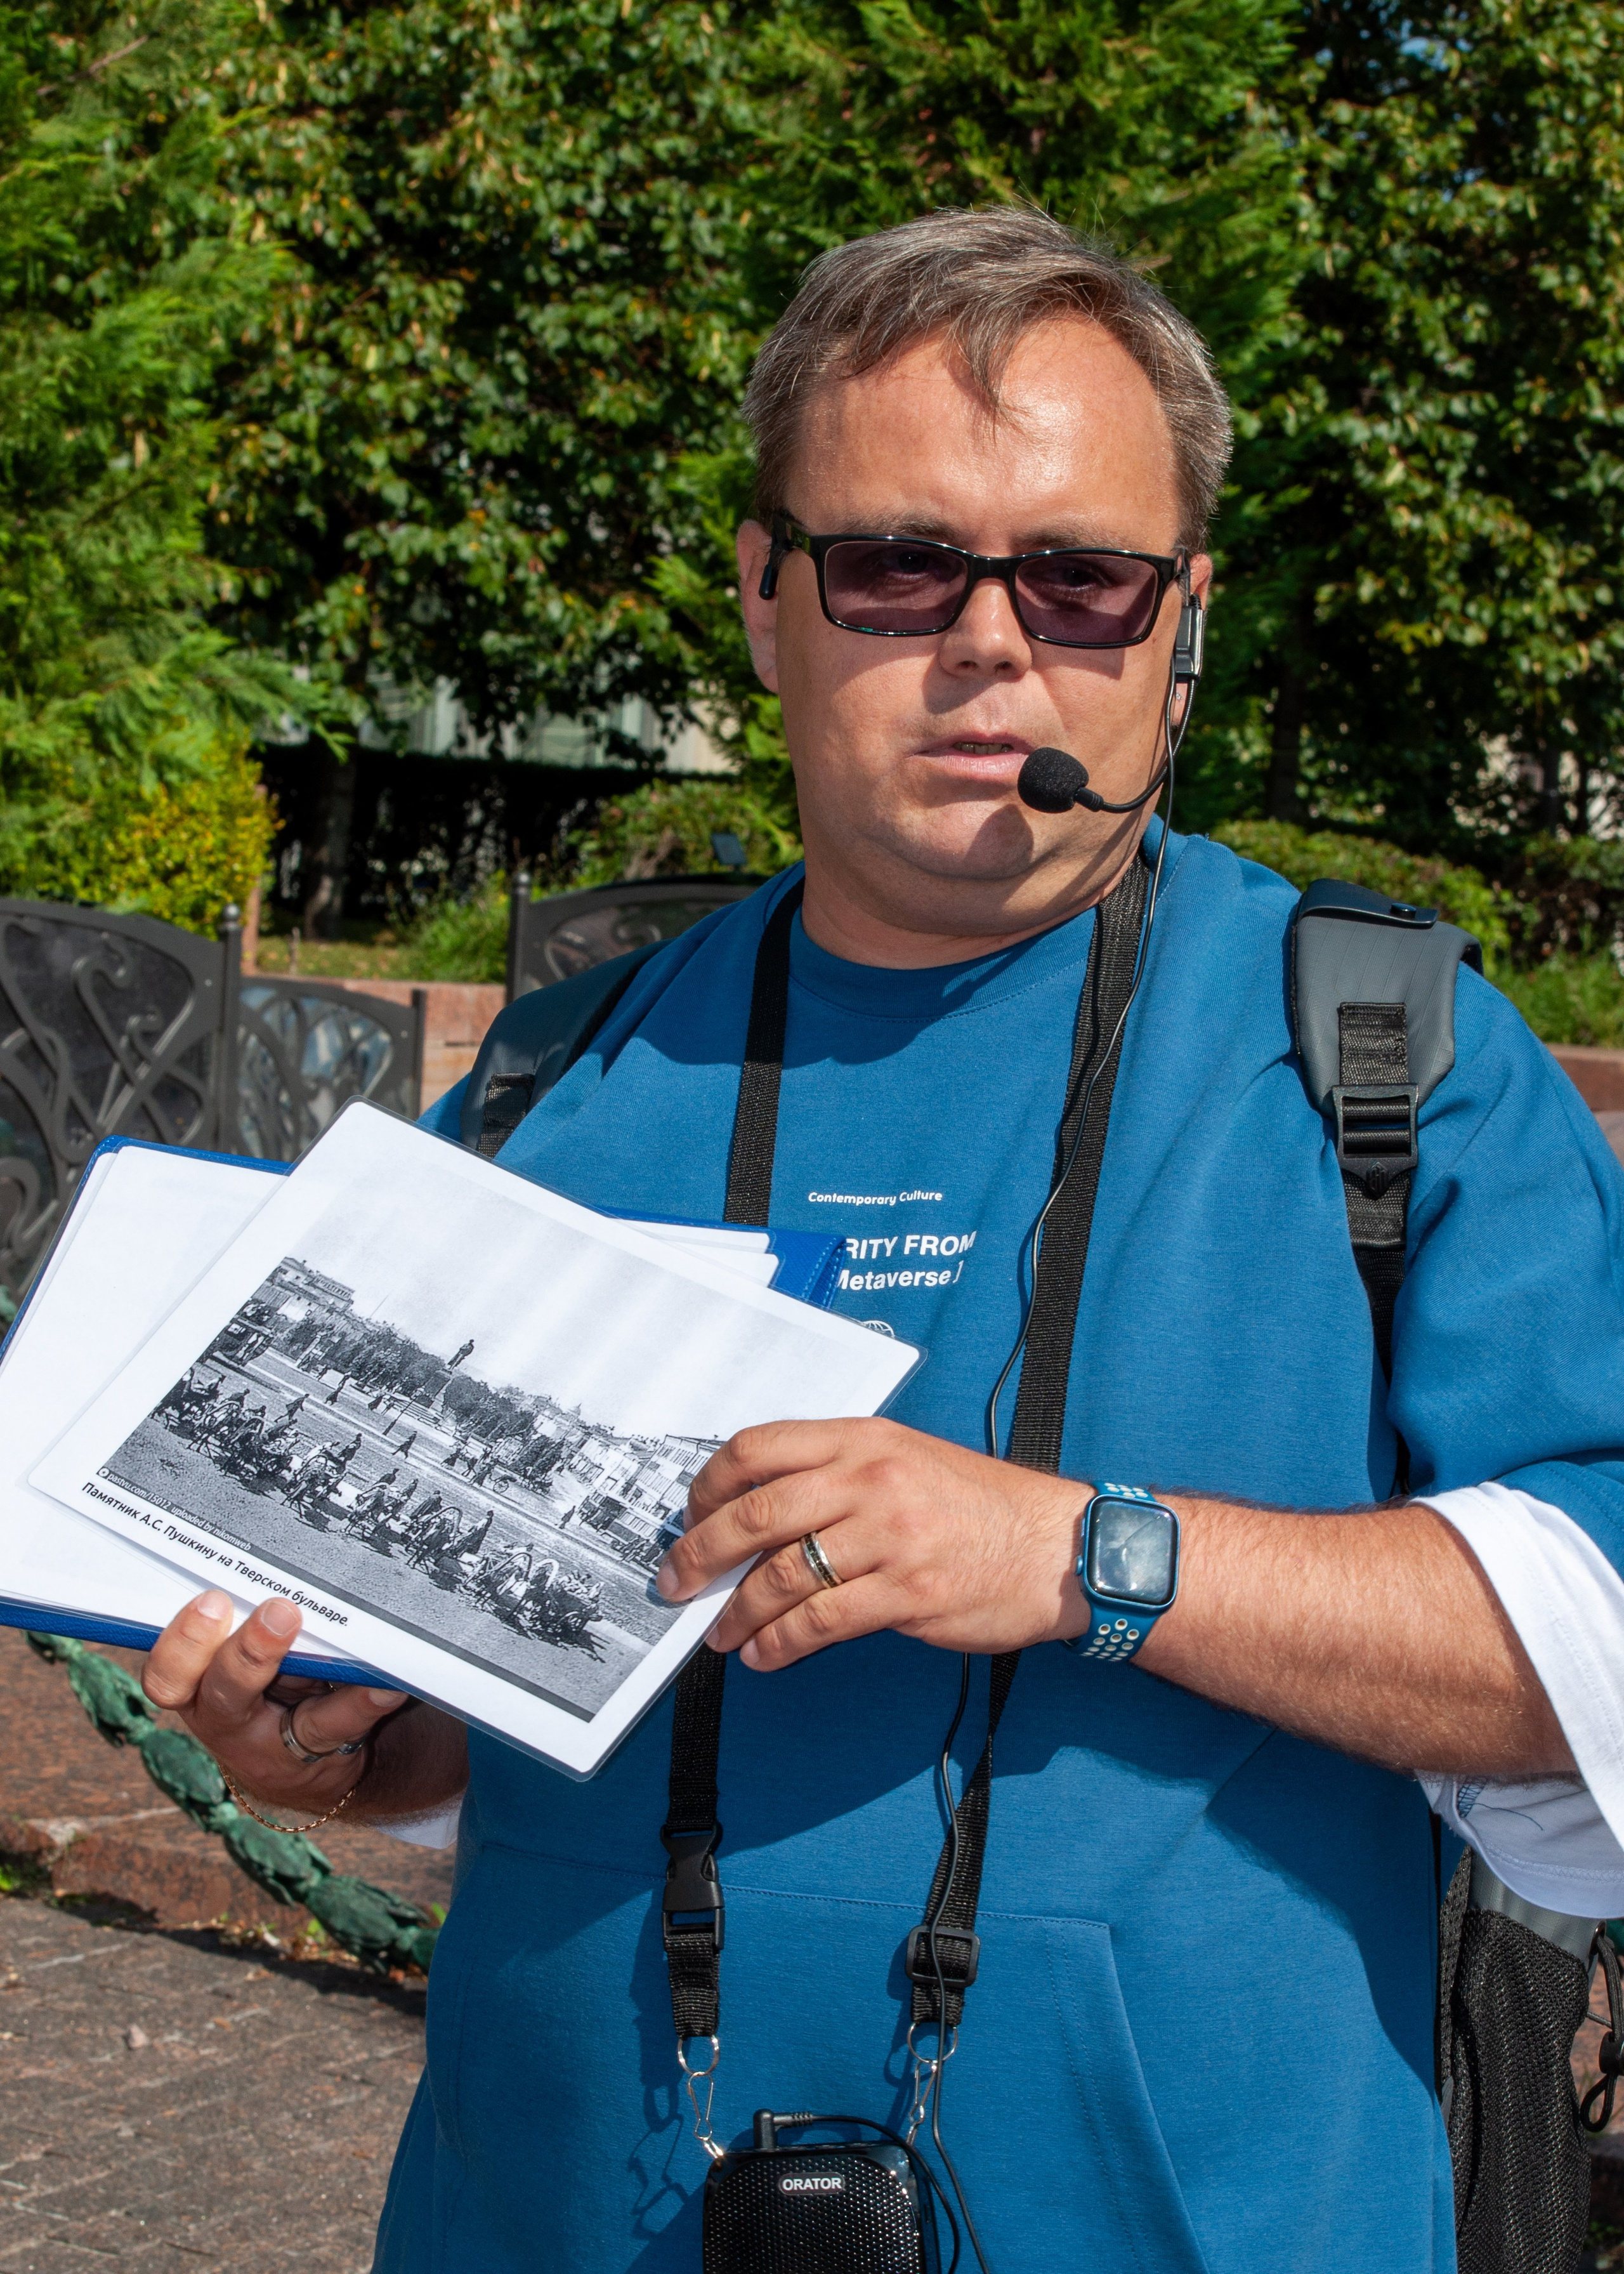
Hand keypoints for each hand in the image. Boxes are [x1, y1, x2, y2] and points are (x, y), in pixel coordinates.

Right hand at [143, 1590, 408, 1813]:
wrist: (300, 1763)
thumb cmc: (265, 1684)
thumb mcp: (239, 1654)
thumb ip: (244, 1617)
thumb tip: (275, 1556)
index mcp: (196, 1683)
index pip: (168, 1671)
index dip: (182, 1642)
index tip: (213, 1599)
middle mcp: (225, 1717)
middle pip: (221, 1692)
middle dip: (247, 1652)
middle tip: (279, 1611)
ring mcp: (271, 1744)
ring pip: (289, 1720)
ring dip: (318, 1682)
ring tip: (339, 1652)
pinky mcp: (316, 1758)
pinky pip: (339, 1727)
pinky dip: (365, 1701)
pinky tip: (388, 1684)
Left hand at [657, 1418, 1090, 1668]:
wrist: (1059, 1547)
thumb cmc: (980, 1507)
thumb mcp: (907, 1459)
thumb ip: (839, 1474)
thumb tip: (760, 1515)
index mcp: (864, 1438)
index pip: (757, 1447)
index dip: (709, 1485)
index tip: (689, 1516)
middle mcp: (871, 1478)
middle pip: (755, 1513)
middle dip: (700, 1554)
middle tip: (675, 1583)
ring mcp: (890, 1535)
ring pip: (781, 1575)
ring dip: (736, 1612)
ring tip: (719, 1634)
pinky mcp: (907, 1592)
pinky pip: (819, 1622)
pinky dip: (780, 1644)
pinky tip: (766, 1656)